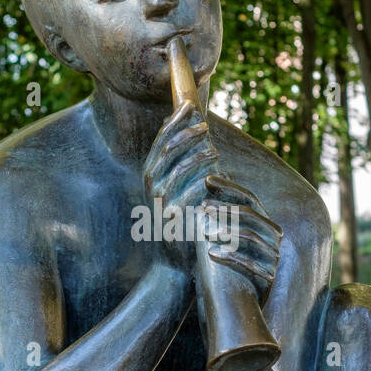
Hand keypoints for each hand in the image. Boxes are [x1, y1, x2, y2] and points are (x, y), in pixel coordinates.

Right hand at [143, 101, 218, 270]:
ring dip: (198, 156)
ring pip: (180, 169)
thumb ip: (179, 159)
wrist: (174, 264)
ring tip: (215, 150)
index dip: (176, 121)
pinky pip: (191, 193)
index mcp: (151, 174)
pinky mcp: (176, 218)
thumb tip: (188, 125)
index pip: (160, 140)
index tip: (191, 107)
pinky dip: (205, 180)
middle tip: (206, 125)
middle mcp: (152, 186)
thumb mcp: (174, 187)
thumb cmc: (180, 220)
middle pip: (168, 150)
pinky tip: (219, 175)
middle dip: (187, 134)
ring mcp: (162, 203)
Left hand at [200, 173, 281, 304]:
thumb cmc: (221, 267)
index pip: (248, 197)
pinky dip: (229, 257)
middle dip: (225, 208)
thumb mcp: (218, 237)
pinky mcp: (268, 279)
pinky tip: (210, 254)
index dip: (229, 187)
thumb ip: (215, 214)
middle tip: (201, 205)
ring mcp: (272, 258)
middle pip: (250, 214)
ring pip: (251, 237)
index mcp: (262, 224)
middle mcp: (272, 238)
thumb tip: (201, 178)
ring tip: (202, 231)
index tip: (206, 180)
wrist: (232, 307)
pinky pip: (250, 264)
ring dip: (226, 231)